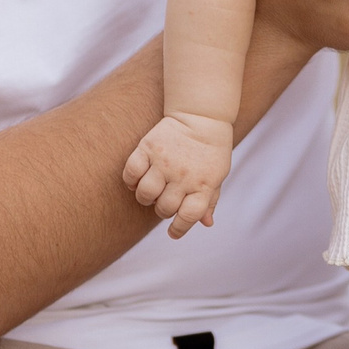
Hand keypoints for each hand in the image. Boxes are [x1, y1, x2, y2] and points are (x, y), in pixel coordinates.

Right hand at [123, 113, 234, 237]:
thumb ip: (210, 200)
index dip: (179, 229)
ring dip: (146, 198)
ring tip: (152, 190)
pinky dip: (131, 180)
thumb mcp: (218, 175)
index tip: (173, 233)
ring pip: (145, 194)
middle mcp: (183, 175)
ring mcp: (164, 161)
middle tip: (164, 200)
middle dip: (162, 211)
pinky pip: (131, 172)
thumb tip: (206, 223)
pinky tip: (139, 178)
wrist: (202, 115)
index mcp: (203, 184)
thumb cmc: (211, 150)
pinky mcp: (148, 147)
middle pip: (164, 208)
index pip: (189, 216)